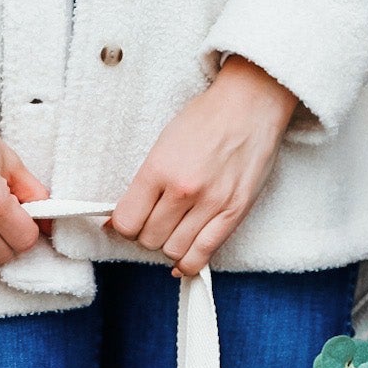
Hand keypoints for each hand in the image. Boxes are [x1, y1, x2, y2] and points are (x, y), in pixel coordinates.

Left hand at [109, 57, 298, 276]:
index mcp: (159, 168)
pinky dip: (189, 263)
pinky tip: (183, 258)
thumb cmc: (206, 120)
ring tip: (174, 231)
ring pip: (173, 251)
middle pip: (149, 239)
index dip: (124, 226)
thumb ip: (143, 184)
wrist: (250, 104)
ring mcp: (211, 203)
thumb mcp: (164, 144)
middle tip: (156, 222)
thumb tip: (117, 221)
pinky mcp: (234, 212)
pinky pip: (203, 255)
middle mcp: (183, 189)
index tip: (131, 221)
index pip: (127, 222)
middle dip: (147, 235)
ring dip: (168, 246)